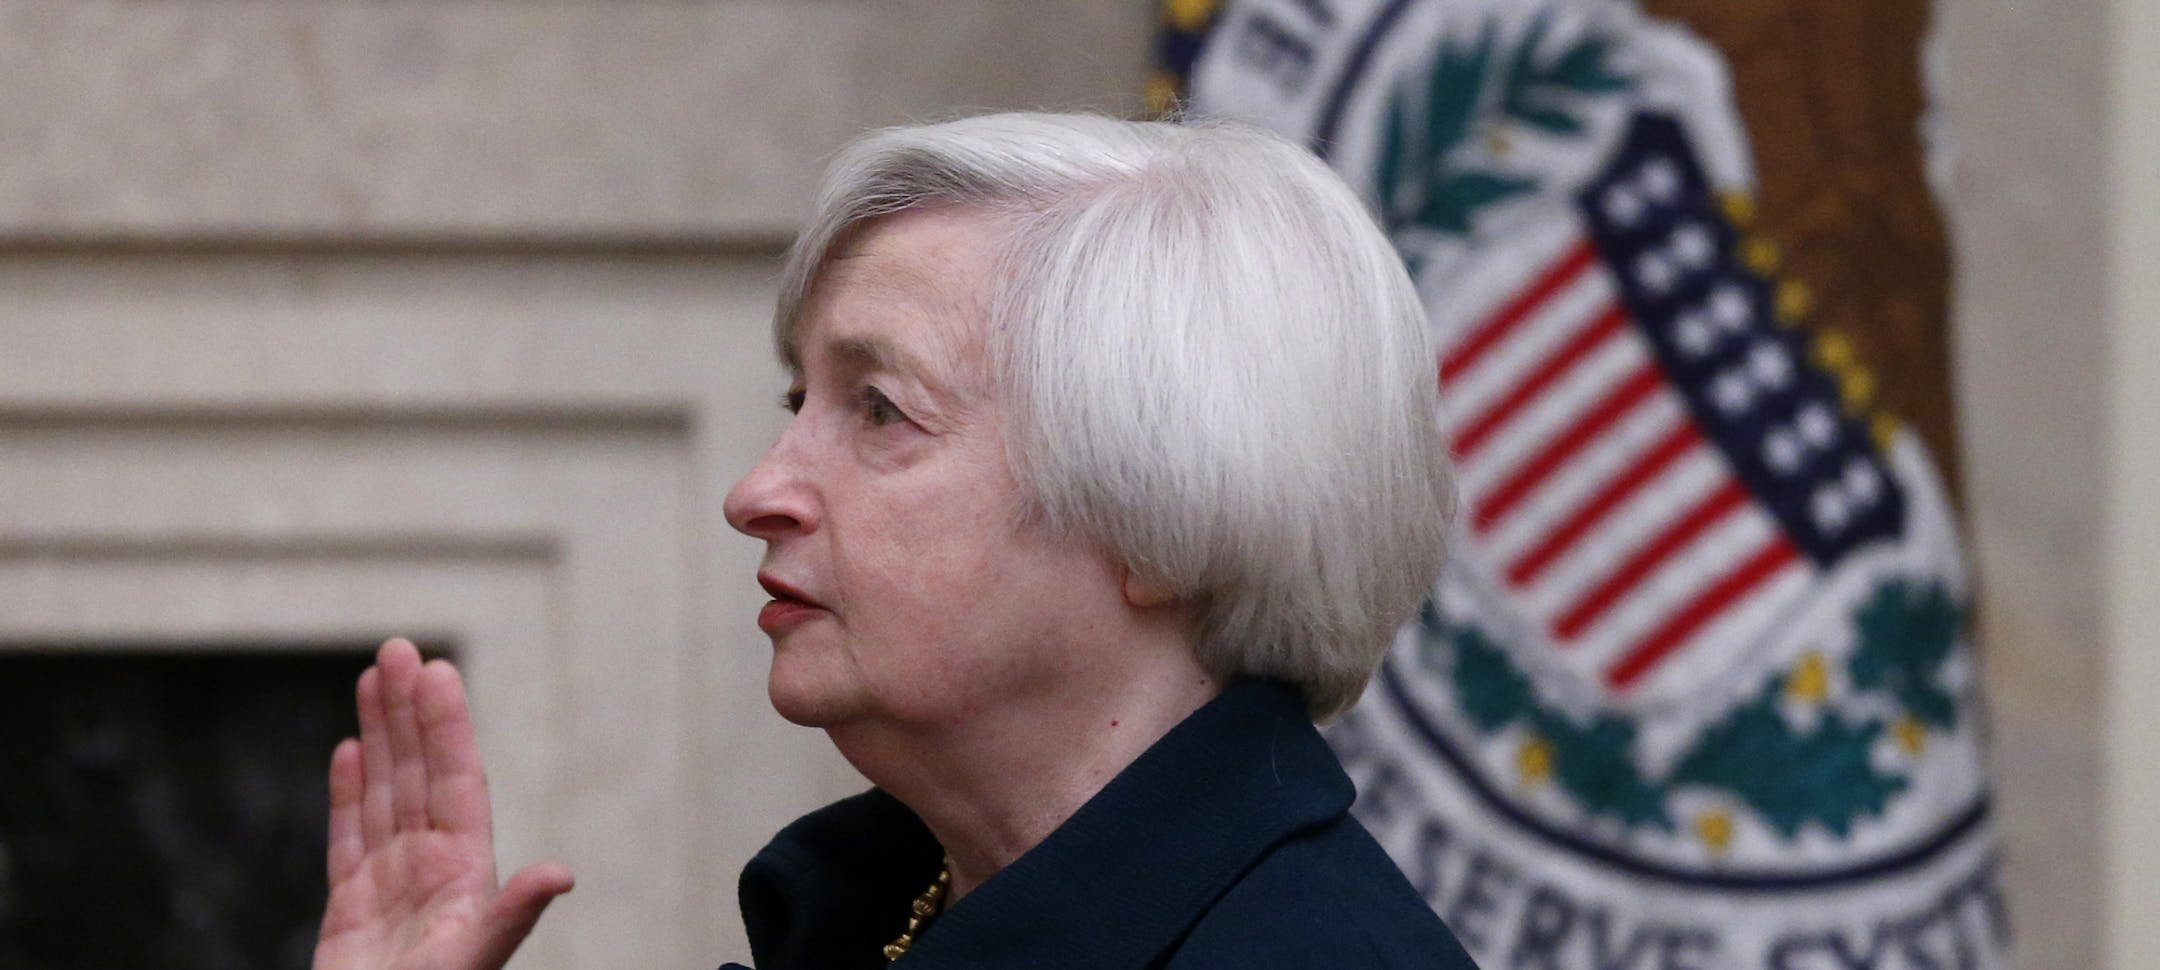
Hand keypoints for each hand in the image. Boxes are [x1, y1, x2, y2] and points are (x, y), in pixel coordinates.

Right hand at [313, 639, 573, 969]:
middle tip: (399, 648)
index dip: (447, 727)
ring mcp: (391, 883)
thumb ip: (513, 914)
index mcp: (466, 872)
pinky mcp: (350, 906)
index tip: (438, 672)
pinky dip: (348, 792)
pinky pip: (348, 836)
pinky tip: (351, 749)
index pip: (456, 781)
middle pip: (419, 773)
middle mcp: (432, 867)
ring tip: (373, 677)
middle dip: (408, 713)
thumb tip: (561, 872)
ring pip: (384, 793)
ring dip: (379, 735)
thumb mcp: (476, 957)